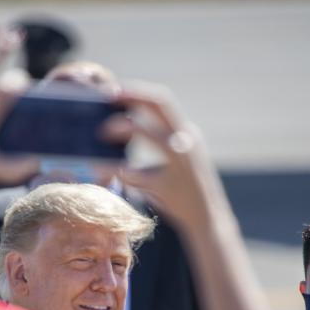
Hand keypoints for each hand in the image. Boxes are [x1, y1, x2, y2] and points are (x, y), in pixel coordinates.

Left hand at [101, 85, 227, 231]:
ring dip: (124, 127)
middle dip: (134, 95)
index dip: (138, 91)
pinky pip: (135, 173)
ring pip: (152, 133)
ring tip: (102, 132)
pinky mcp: (169, 186)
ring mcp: (181, 163)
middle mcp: (187, 142)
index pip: (163, 102)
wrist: (208, 221)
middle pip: (162, 104)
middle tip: (107, 94)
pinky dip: (116, 169)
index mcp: (187, 134)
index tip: (115, 89)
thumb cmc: (183, 191)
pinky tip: (101, 170)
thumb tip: (123, 126)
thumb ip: (157, 141)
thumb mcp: (176, 159)